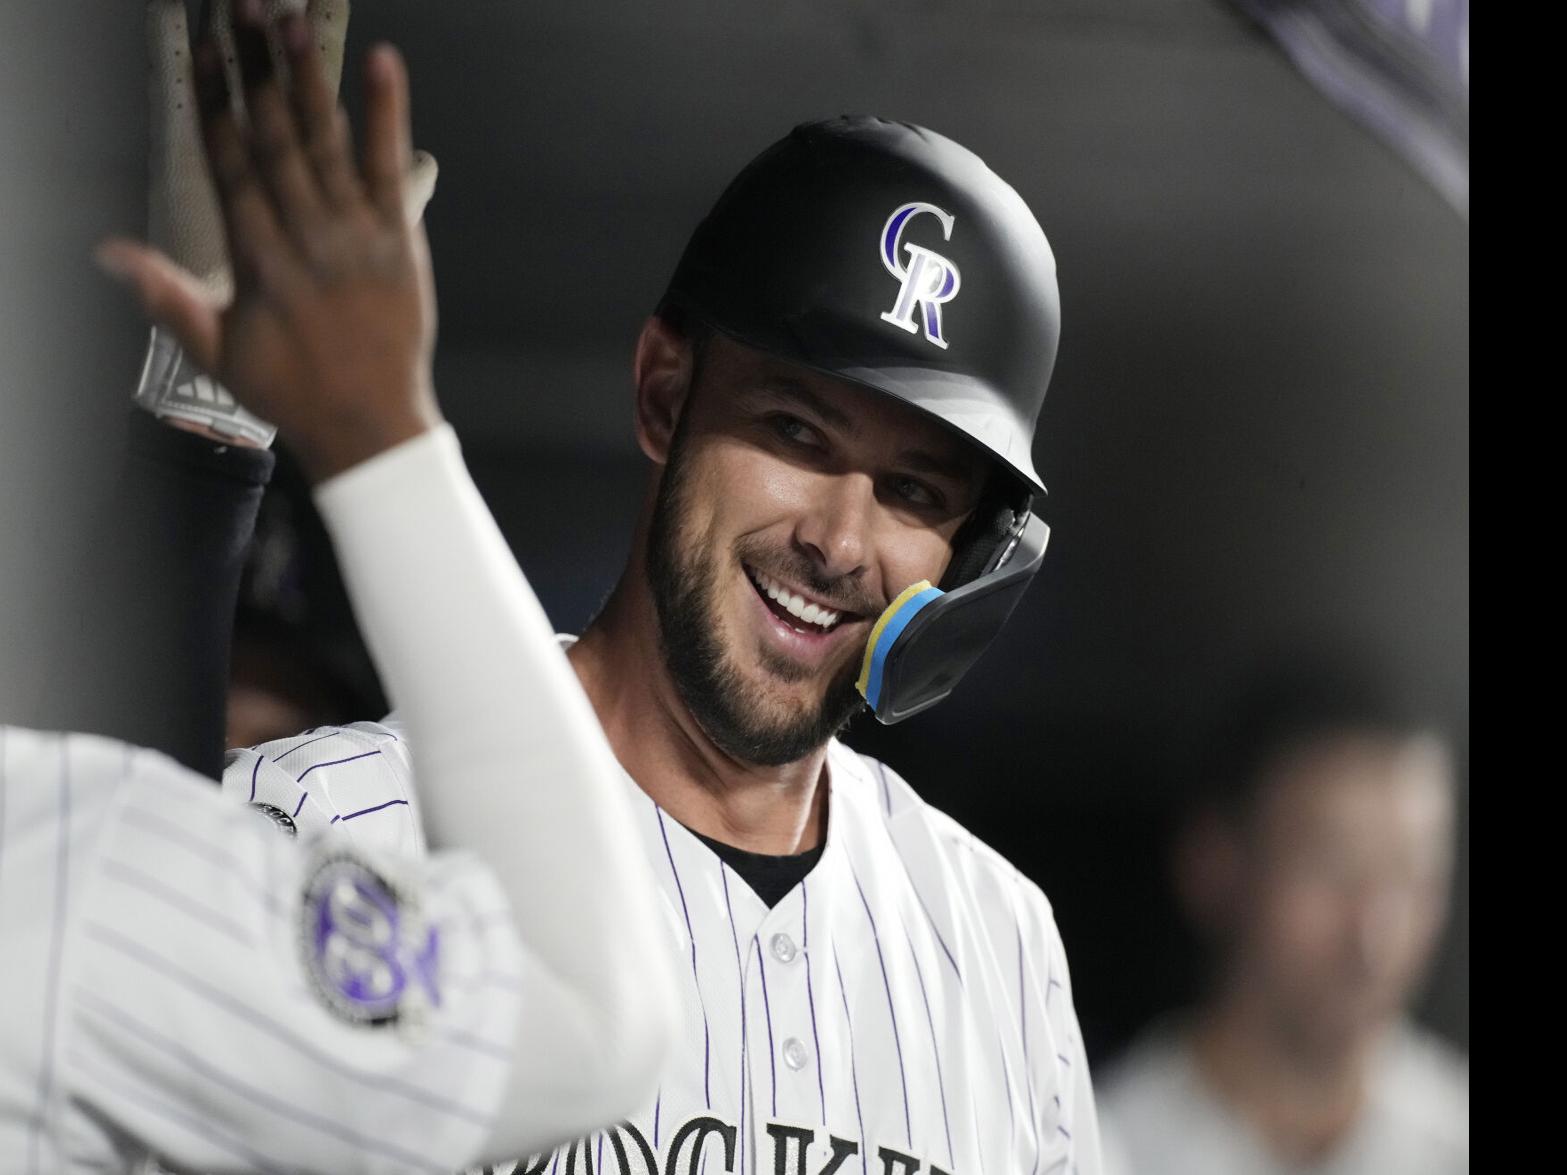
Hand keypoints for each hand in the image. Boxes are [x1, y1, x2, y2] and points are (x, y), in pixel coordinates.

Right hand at [103, 0, 439, 480]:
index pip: (228, 161)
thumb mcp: (216, 351)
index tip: (201, 46)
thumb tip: (108, 251)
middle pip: (273, 137)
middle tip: (240, 6)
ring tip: (287, 19)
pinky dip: (387, 115)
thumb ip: (165, 296)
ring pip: (326, 141)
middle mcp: (305, 236)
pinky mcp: (400, 238)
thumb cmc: (292, 392)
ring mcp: (355, 234)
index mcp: (257, 257)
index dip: (214, 99)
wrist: (369, 426)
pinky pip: (391, 167)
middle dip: (254, 69)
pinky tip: (383, 64)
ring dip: (307, 77)